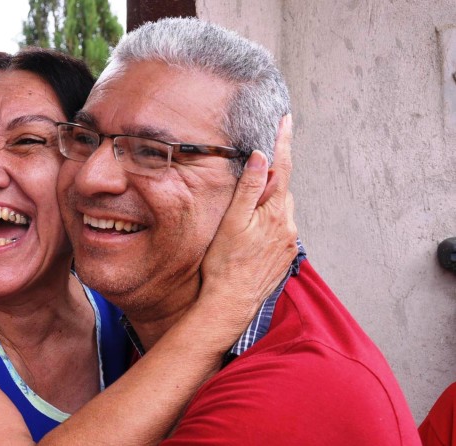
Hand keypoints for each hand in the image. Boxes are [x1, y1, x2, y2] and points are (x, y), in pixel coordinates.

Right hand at [199, 114, 297, 330]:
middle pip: (282, 189)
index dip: (283, 142)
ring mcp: (288, 242)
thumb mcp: (232, 221)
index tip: (286, 120)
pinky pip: (280, 228)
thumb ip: (248, 189)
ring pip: (281, 210)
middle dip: (270, 178)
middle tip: (251, 173)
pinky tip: (250, 234)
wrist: (231, 303)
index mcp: (275, 212)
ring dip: (268, 203)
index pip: (282, 168)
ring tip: (244, 214)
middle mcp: (288, 225)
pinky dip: (268, 222)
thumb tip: (260, 158)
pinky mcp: (284, 256)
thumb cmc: (225, 264)